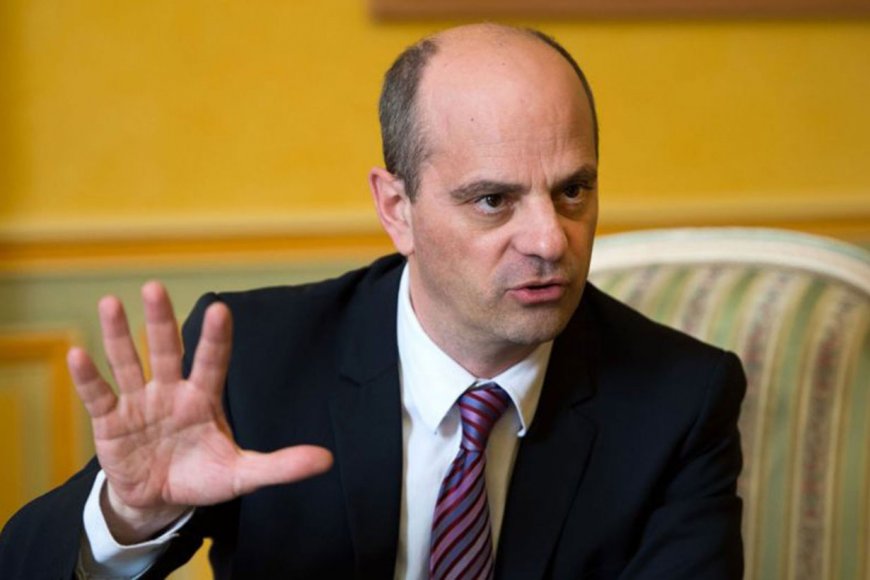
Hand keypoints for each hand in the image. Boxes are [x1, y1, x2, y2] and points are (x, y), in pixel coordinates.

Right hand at [68, 281, 332, 543]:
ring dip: (118, 335)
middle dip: (161, 321)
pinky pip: (98, 396)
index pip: (213, 361)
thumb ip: (281, 466)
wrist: (161, 500)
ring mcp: (139, 403)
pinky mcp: (111, 422)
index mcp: (204, 398)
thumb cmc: (203, 478)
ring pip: (128, 362)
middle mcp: (171, 391)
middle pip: (166, 350)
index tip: (220, 308)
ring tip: (110, 303)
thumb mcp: (242, 475)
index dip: (216, 338)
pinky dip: (88, 378)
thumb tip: (327, 460)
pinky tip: (77, 355)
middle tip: (155, 287)